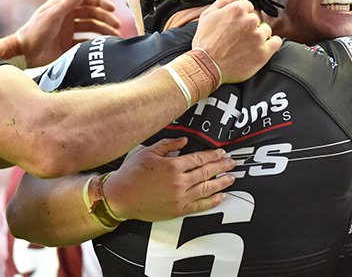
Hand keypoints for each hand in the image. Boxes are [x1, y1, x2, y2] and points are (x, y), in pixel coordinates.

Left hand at [16, 0, 121, 66]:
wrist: (25, 53)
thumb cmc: (36, 32)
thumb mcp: (53, 15)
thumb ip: (69, 1)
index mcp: (63, 5)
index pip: (86, 0)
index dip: (101, 3)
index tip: (112, 9)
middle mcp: (67, 16)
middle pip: (92, 14)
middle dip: (106, 19)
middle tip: (117, 26)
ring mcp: (68, 30)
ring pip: (91, 27)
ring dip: (103, 30)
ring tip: (114, 36)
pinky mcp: (68, 44)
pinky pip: (86, 41)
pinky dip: (95, 42)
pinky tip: (103, 45)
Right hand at [103, 137, 235, 220]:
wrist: (118, 197)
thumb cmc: (131, 174)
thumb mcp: (149, 152)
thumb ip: (169, 145)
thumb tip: (184, 141)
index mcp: (173, 166)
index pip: (200, 158)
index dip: (214, 155)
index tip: (222, 153)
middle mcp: (179, 182)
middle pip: (207, 172)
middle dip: (222, 167)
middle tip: (232, 163)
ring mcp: (179, 197)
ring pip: (206, 188)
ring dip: (221, 183)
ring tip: (231, 178)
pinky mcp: (177, 210)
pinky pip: (199, 205)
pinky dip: (212, 201)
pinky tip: (221, 197)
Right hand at [193, 0, 281, 83]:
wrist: (206, 66)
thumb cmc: (205, 42)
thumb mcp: (208, 14)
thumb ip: (227, 0)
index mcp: (238, 9)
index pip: (250, 7)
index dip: (242, 16)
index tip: (237, 25)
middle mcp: (250, 21)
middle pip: (258, 19)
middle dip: (250, 26)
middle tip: (239, 37)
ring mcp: (258, 36)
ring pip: (266, 30)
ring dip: (259, 36)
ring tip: (246, 45)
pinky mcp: (264, 52)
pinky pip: (277, 42)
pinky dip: (271, 44)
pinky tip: (261, 48)